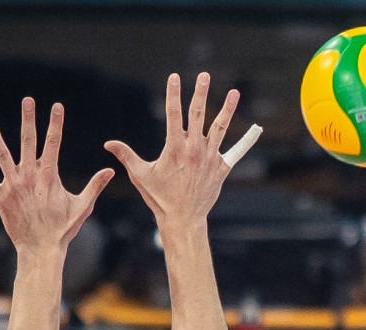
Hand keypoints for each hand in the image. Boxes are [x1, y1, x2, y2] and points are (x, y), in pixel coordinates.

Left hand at [0, 98, 112, 254]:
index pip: (54, 142)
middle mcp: (29, 176)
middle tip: (27, 100)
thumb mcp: (83, 206)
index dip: (55, 123)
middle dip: (28, 119)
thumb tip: (111, 170)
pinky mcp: (0, 197)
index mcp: (49, 176)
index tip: (56, 105)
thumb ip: (95, 186)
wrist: (40, 249)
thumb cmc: (63, 229)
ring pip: (3, 155)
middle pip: (28, 141)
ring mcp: (13, 185)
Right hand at [105, 73, 241, 227]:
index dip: (173, 94)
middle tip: (203, 75)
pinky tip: (257, 129)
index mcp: (174, 148)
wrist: (183, 219)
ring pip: (220, 128)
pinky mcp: (221, 168)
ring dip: (227, 109)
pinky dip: (246, 141)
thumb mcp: (140, 175)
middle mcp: (194, 149)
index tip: (174, 77)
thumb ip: (126, 156)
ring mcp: (210, 157)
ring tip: (233, 92)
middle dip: (200, 93)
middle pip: (198, 114)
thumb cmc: (159, 197)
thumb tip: (108, 144)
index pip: (173, 114)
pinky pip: (236, 152)